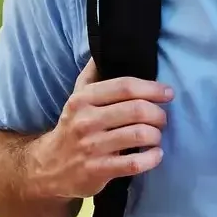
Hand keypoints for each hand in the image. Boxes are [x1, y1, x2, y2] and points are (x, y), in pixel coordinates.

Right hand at [28, 61, 173, 200]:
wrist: (48, 167)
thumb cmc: (72, 127)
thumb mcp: (76, 98)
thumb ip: (92, 74)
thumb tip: (105, 45)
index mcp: (83, 99)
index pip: (125, 86)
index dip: (152, 88)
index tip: (168, 93)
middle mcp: (86, 121)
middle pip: (137, 110)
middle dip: (158, 114)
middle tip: (162, 119)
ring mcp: (92, 147)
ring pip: (139, 135)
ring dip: (156, 135)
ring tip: (156, 136)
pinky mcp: (98, 171)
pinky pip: (135, 163)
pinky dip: (152, 158)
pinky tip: (155, 155)